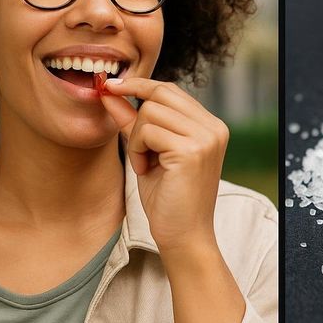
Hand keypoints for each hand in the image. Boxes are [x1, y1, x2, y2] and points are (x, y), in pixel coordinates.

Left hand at [97, 74, 228, 255]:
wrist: (183, 236)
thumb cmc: (168, 199)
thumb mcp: (148, 152)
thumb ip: (133, 121)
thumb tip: (109, 91)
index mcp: (210, 126)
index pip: (170, 90)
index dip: (139, 86)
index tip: (110, 86)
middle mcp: (214, 127)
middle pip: (160, 93)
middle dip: (136, 116)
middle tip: (135, 147)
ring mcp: (205, 137)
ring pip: (150, 111)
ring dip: (137, 138)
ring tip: (144, 164)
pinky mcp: (192, 151)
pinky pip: (148, 131)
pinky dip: (137, 150)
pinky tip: (145, 170)